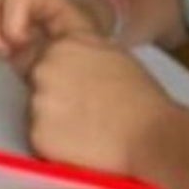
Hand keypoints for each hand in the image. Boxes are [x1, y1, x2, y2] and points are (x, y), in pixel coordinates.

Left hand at [25, 32, 166, 168]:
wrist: (152, 135)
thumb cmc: (141, 99)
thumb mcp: (110, 54)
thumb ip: (80, 52)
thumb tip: (65, 59)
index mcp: (64, 44)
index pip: (43, 57)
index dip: (61, 77)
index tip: (78, 90)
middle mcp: (45, 68)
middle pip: (35, 84)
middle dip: (54, 97)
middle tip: (86, 112)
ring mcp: (38, 101)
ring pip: (36, 112)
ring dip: (54, 121)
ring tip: (89, 128)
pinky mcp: (37, 133)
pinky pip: (39, 138)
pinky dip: (55, 144)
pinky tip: (83, 143)